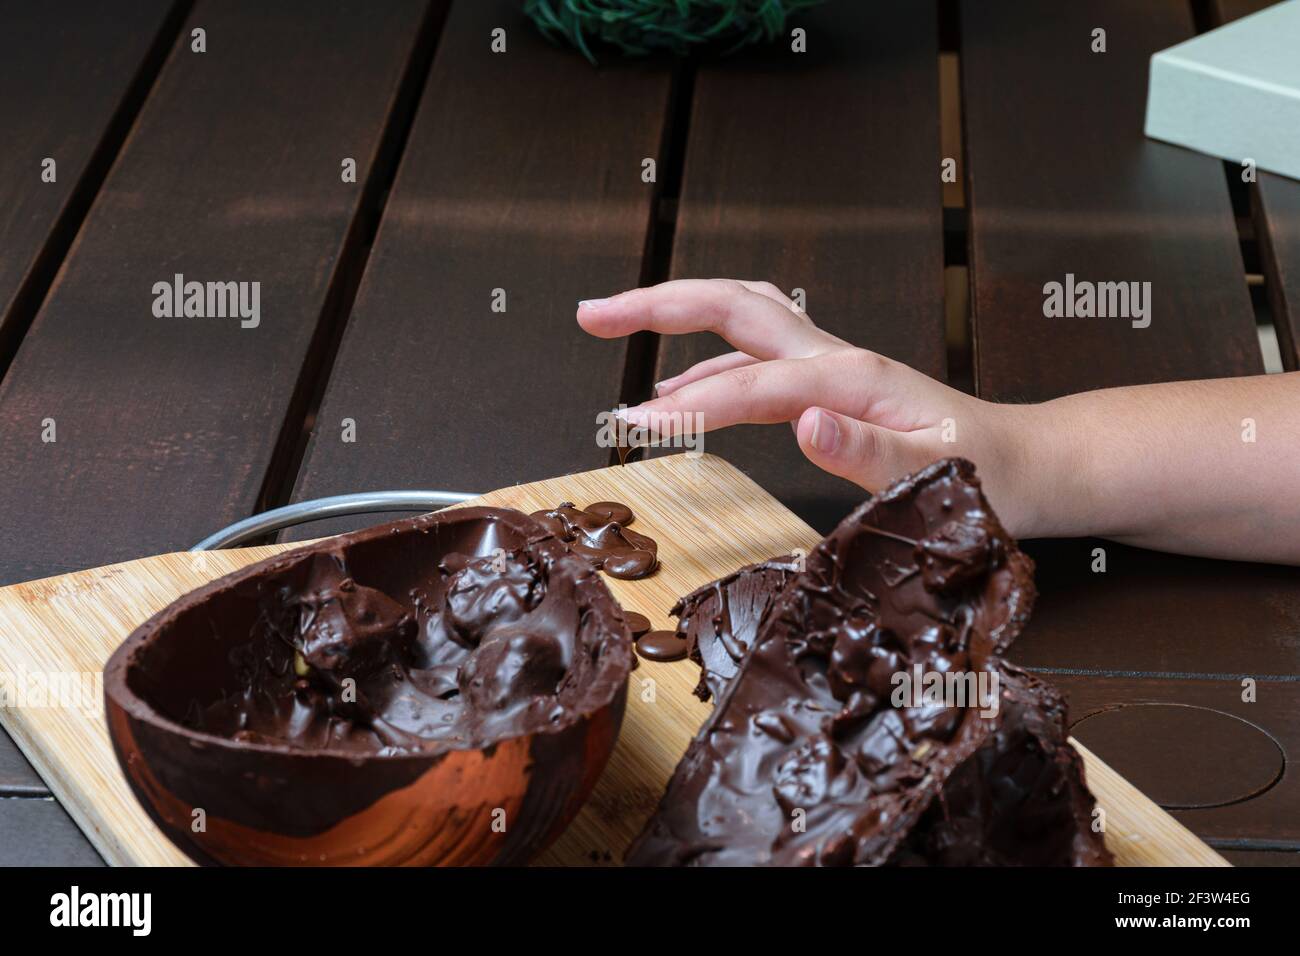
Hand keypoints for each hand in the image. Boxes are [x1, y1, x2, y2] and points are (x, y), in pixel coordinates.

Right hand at [577, 279, 1047, 536]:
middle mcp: (836, 359)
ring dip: (673, 322)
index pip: (754, 383)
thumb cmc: (995, 476)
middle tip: (593, 312)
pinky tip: (682, 391)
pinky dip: (706, 367)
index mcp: (854, 378)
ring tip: (613, 332)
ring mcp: (831, 367)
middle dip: (658, 302)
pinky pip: (753, 361)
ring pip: (738, 324)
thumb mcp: (944, 475)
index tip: (636, 425)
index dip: (693, 405)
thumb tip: (804, 425)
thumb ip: (871, 451)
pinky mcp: (831, 385)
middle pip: (732, 306)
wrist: (1032, 462)